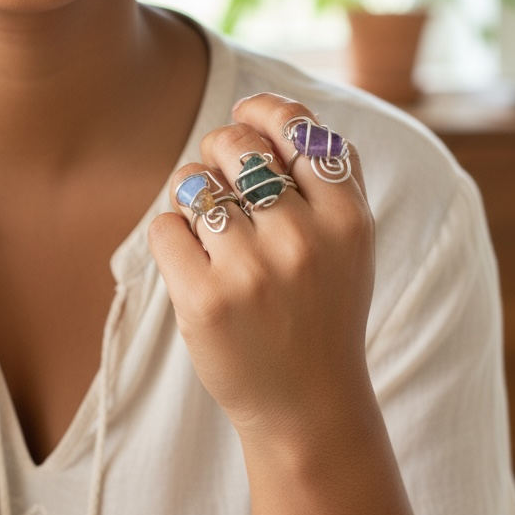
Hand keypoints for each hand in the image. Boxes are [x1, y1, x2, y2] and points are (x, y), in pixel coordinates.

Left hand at [148, 93, 374, 452]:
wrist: (309, 407)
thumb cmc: (322, 312)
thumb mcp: (349, 243)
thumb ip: (326, 177)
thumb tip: (267, 108)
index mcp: (348, 218)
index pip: (297, 125)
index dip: (264, 110)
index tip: (247, 117)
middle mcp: (304, 238)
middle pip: (235, 143)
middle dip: (218, 149)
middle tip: (222, 180)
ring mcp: (253, 270)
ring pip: (193, 181)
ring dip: (192, 195)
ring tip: (209, 227)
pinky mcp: (205, 300)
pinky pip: (165, 226)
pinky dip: (171, 237)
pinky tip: (194, 263)